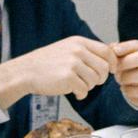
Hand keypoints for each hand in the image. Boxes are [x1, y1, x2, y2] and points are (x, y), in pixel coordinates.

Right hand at [0, 36, 115, 106]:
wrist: (25, 72)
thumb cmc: (47, 63)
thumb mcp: (67, 49)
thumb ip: (87, 52)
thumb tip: (111, 58)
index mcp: (79, 42)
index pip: (106, 51)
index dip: (113, 63)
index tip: (112, 71)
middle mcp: (77, 51)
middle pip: (104, 68)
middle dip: (101, 78)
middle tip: (91, 82)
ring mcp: (73, 64)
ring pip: (95, 80)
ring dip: (89, 87)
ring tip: (77, 85)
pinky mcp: (68, 78)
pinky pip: (84, 90)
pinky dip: (81, 94)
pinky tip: (73, 92)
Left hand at [112, 39, 137, 106]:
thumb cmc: (130, 69)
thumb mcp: (123, 59)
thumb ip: (117, 52)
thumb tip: (111, 48)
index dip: (125, 47)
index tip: (114, 51)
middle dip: (128, 62)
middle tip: (115, 68)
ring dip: (126, 78)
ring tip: (120, 80)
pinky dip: (129, 91)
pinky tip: (126, 89)